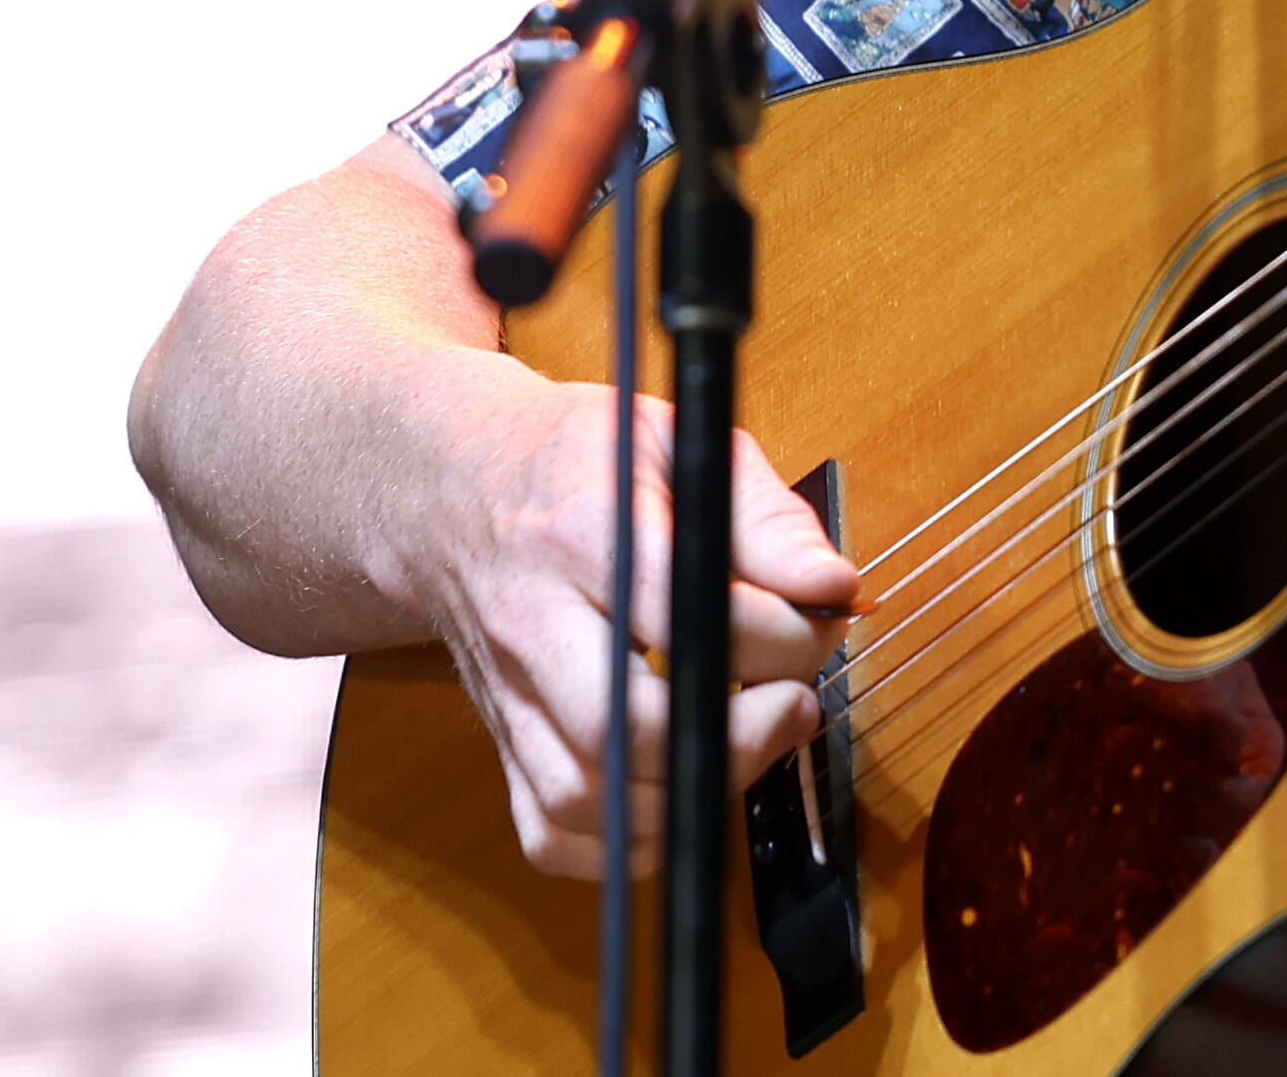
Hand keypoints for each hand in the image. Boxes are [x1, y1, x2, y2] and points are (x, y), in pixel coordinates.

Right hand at [404, 363, 864, 879]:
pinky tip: (682, 797)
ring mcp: (508, 692)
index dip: (777, 633)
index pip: (683, 610)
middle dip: (736, 735)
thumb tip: (832, 587)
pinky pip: (549, 834)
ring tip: (751, 742)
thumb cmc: (578, 459)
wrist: (453, 486)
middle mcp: (532, 620)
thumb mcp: (680, 441)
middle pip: (623, 725)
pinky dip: (625, 846)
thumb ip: (764, 515)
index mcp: (582, 528)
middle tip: (793, 702)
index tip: (820, 621)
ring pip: (585, 797)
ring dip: (690, 798)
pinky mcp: (501, 741)